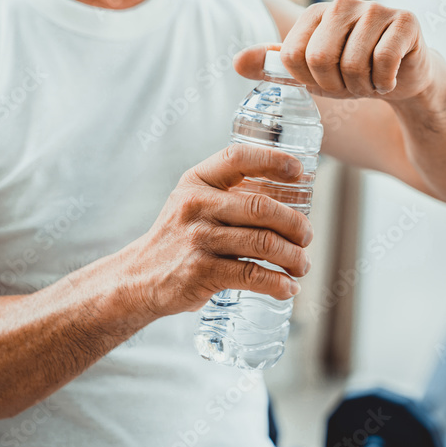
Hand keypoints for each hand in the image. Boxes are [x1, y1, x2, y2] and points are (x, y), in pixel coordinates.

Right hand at [121, 144, 313, 316]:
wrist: (138, 278)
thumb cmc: (180, 237)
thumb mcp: (193, 202)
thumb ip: (229, 193)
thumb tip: (291, 193)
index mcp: (197, 182)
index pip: (238, 158)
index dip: (273, 160)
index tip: (299, 173)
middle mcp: (196, 206)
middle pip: (261, 207)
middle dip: (295, 224)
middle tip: (307, 237)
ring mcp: (198, 239)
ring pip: (263, 243)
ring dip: (293, 257)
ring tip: (302, 265)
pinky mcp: (201, 273)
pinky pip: (253, 275)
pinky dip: (278, 284)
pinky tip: (288, 288)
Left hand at [235, 0, 434, 101]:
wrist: (405, 76)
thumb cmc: (354, 72)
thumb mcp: (310, 72)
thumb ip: (274, 65)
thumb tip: (236, 62)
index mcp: (316, 13)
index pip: (292, 56)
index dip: (309, 82)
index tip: (327, 81)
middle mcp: (343, 4)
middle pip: (320, 59)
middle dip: (336, 86)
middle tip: (352, 86)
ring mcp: (376, 9)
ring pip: (353, 65)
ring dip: (363, 87)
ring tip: (372, 81)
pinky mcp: (405, 20)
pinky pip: (383, 62)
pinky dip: (385, 82)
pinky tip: (390, 79)